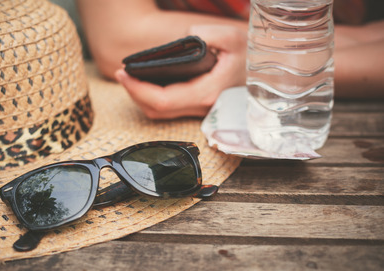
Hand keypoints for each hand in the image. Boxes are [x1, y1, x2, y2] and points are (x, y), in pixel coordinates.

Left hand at [115, 25, 246, 118]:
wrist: (272, 72)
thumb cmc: (253, 54)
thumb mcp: (233, 36)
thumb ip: (209, 34)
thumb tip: (189, 35)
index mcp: (206, 92)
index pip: (161, 100)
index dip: (137, 89)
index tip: (122, 73)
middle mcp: (202, 107)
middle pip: (156, 110)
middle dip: (134, 93)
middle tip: (121, 73)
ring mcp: (201, 110)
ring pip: (162, 114)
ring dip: (142, 98)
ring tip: (130, 78)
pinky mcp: (200, 107)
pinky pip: (171, 110)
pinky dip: (154, 99)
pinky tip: (148, 84)